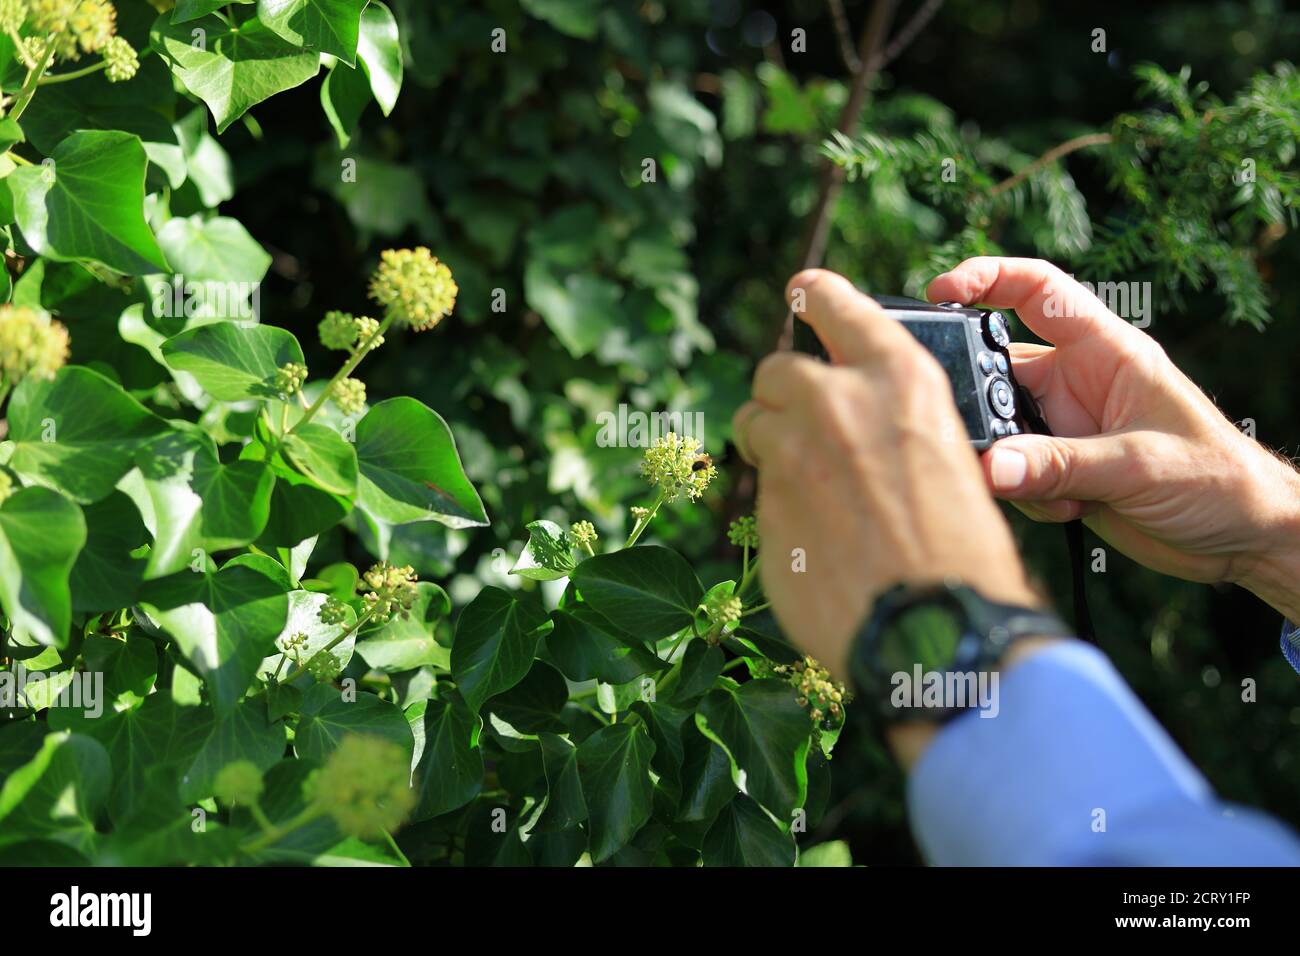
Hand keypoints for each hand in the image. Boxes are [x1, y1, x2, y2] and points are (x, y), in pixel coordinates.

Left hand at [733, 269, 1040, 681]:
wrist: (936, 629)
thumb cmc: (966, 553)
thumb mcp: (952, 461)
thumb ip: (898, 430)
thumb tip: (871, 434)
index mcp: (898, 380)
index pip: (838, 305)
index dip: (817, 295)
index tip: (802, 291)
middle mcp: (836, 404)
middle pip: (778, 370)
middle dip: (785, 392)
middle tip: (802, 423)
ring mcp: (791, 454)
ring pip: (755, 424)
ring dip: (770, 442)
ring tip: (806, 483)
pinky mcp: (764, 506)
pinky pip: (760, 490)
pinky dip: (779, 504)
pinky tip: (815, 539)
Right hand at [928, 257, 1299, 622]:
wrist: (1243, 537)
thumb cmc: (1218, 479)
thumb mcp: (1139, 465)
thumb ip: (1059, 466)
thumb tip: (990, 467)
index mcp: (1106, 351)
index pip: (1037, 290)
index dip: (986, 278)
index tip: (939, 292)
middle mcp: (1078, 382)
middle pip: (998, 371)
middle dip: (982, 407)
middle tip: (986, 443)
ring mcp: (1065, 426)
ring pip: (999, 431)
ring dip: (1009, 466)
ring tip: (1054, 496)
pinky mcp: (1059, 469)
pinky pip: (1012, 474)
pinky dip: (1025, 497)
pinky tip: (1068, 512)